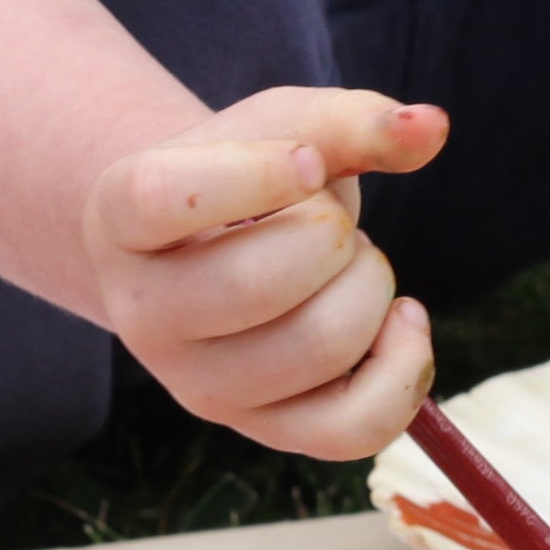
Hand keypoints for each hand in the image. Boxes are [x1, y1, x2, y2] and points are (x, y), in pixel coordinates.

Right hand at [82, 91, 446, 457]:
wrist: (211, 248)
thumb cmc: (244, 174)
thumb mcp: (280, 126)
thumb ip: (349, 120)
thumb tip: (431, 128)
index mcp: (118, 218)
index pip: (163, 196)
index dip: (254, 174)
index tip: (307, 160)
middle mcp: (140, 314)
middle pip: (259, 283)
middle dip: (333, 235)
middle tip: (330, 220)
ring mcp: (196, 384)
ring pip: (318, 347)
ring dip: (370, 288)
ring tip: (350, 265)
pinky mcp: (262, 429)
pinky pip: (352, 428)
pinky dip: (404, 367)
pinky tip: (401, 319)